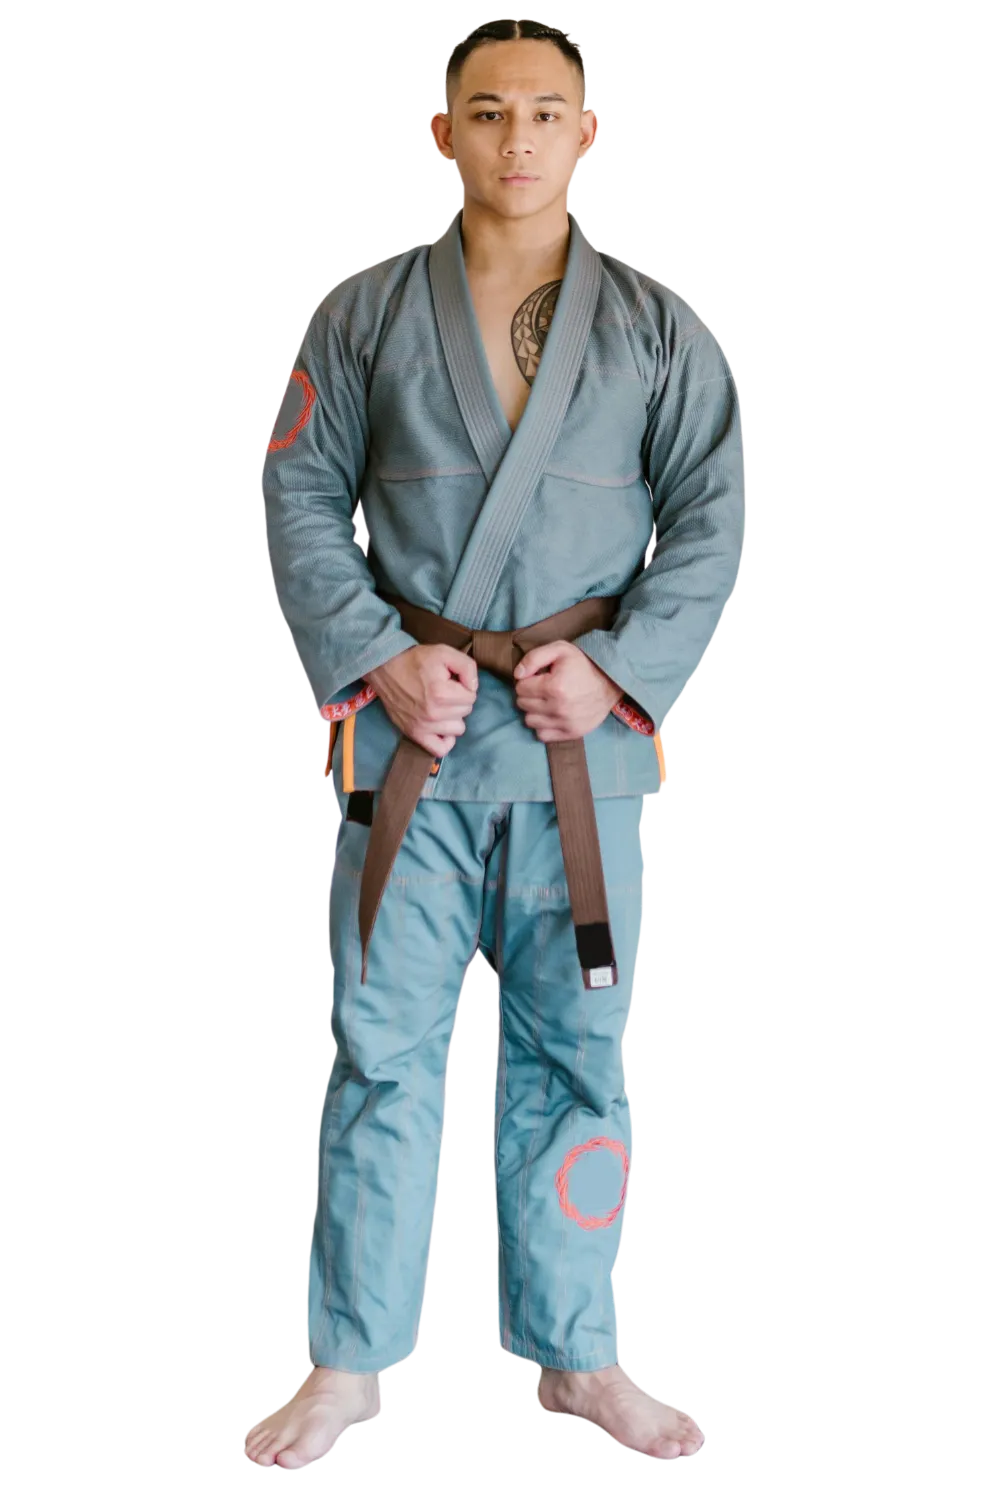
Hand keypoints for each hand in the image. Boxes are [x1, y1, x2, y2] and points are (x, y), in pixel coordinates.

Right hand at [364, 644, 477, 758]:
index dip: (464, 686)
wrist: (385, 668)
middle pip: (466, 712)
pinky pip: (440, 749)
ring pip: (458, 729)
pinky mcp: (415, 734)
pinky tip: (442, 726)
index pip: (471, 696)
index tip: (452, 681)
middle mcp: (433, 713)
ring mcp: (424, 726)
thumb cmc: (415, 660)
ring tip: (442, 706)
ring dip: (453, 717)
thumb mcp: (445, 652)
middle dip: (459, 700)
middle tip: (445, 691)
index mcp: (442, 693)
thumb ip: (467, 667)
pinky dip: (445, 739)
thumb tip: (473, 687)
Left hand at [514, 641, 621, 741]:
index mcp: (553, 687)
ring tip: (546, 701)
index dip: (527, 680)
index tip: (538, 678)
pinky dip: (544, 725)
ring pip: (530, 721)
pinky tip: (552, 714)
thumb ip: (534, 658)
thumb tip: (517, 675)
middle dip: (529, 695)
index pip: (520, 688)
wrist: (611, 681)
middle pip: (523, 705)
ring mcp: (565, 723)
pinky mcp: (571, 733)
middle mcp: (558, 708)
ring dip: (534, 711)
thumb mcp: (559, 649)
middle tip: (543, 689)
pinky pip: (543, 735)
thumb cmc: (583, 664)